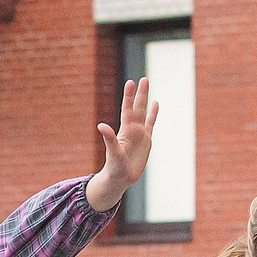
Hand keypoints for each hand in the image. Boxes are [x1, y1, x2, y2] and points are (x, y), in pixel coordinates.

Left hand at [85, 78, 159, 211]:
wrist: (121, 178)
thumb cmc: (115, 167)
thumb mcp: (113, 152)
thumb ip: (109, 138)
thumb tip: (101, 125)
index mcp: (125, 130)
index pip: (127, 109)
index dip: (129, 96)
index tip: (131, 82)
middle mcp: (132, 129)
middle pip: (137, 107)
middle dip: (140, 93)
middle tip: (143, 79)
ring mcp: (140, 134)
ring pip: (144, 112)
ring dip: (145, 99)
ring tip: (146, 85)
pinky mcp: (146, 141)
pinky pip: (151, 124)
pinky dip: (153, 114)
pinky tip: (156, 103)